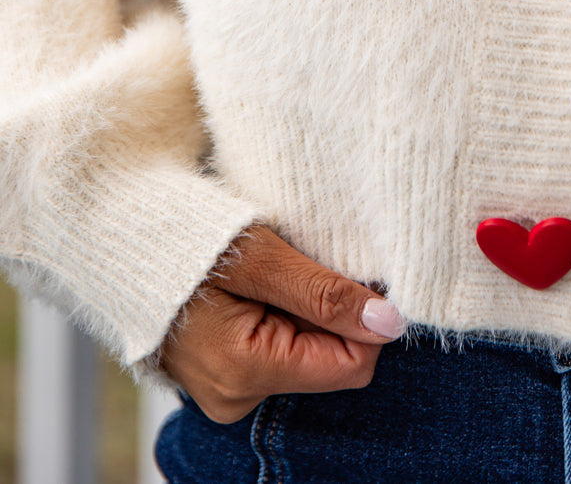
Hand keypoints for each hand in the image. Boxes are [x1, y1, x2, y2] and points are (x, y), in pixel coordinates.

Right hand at [158, 223, 405, 422]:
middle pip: (329, 359)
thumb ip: (327, 294)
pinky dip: (283, 313)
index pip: (352, 365)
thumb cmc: (188, 238)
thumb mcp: (264, 258)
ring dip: (306, 308)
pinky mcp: (222, 372)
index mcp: (246, 374)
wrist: (120, 234)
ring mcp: (226, 388)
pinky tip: (260, 284)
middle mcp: (236, 396)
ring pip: (306, 351)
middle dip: (331, 310)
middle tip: (302, 261)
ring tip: (274, 269)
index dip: (366, 315)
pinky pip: (278, 348)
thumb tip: (391, 323)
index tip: (355, 267)